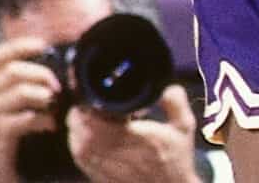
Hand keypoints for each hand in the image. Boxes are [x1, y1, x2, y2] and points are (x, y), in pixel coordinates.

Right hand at [0, 36, 60, 182]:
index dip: (22, 46)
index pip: (0, 54)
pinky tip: (49, 125)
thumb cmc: (5, 129)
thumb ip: (22, 83)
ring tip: (53, 107)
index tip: (44, 45)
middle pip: (15, 71)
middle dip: (42, 75)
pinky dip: (43, 119)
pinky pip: (25, 118)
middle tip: (56, 88)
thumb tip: (54, 67)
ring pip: (22, 92)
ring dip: (44, 97)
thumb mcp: (8, 102)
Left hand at [67, 85, 197, 182]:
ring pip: (74, 139)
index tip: (104, 93)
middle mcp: (107, 152)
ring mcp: (98, 166)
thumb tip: (166, 85)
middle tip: (98, 103)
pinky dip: (81, 141)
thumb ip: (175, 102)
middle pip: (77, 125)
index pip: (92, 114)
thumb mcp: (183, 127)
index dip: (93, 101)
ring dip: (81, 126)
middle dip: (84, 110)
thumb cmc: (175, 161)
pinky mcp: (94, 175)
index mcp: (128, 136)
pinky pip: (78, 153)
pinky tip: (97, 137)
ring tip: (97, 118)